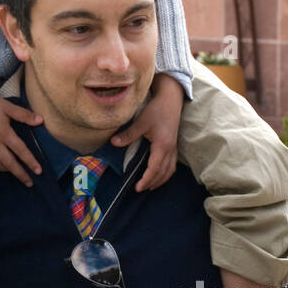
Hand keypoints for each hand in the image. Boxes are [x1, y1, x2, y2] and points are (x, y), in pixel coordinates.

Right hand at [0, 94, 43, 187]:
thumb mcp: (8, 106)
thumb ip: (24, 115)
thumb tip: (40, 120)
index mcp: (4, 134)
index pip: (21, 151)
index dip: (31, 162)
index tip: (38, 172)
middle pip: (9, 163)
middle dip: (20, 174)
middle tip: (29, 182)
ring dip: (5, 170)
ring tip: (12, 171)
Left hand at [110, 74, 182, 191]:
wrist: (171, 99)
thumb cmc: (157, 109)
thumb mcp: (141, 121)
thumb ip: (128, 134)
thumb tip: (113, 143)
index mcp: (162, 145)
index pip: (155, 168)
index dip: (147, 179)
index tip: (138, 187)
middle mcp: (170, 149)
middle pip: (163, 172)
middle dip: (152, 182)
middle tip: (140, 189)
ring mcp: (174, 148)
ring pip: (170, 170)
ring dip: (161, 179)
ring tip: (150, 186)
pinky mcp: (174, 145)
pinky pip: (172, 164)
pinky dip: (166, 172)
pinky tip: (159, 173)